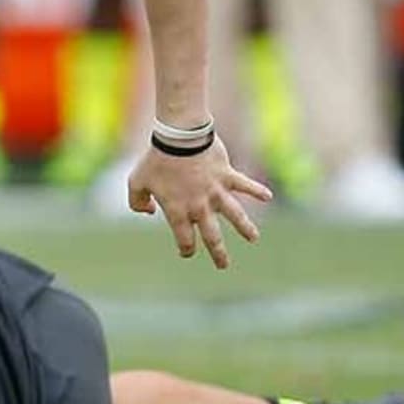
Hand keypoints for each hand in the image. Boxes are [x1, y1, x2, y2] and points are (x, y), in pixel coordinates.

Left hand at [127, 137, 271, 266]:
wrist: (178, 137)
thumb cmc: (155, 159)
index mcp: (178, 211)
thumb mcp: (136, 181)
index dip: (186, 249)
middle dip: (218, 253)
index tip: (187, 252)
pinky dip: (257, 190)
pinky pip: (245, 184)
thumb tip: (149, 212)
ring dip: (245, 228)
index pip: (185, 239)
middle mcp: (200, 206)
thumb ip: (136, 201)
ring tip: (254, 238)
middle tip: (223, 265)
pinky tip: (268, 197)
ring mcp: (216, 191)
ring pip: (235, 215)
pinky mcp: (227, 175)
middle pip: (212, 236)